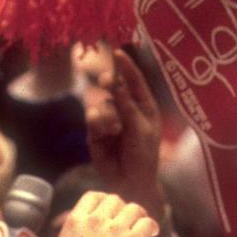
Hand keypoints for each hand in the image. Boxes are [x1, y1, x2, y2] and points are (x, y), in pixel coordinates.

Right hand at [50, 190, 158, 236]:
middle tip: (126, 219)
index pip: (92, 196)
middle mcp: (96, 220)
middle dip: (121, 208)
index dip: (103, 200)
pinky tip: (152, 233)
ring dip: (138, 215)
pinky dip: (151, 226)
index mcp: (76, 221)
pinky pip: (146, 223)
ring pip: (133, 208)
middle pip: (114, 200)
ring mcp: (115, 229)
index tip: (110, 208)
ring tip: (142, 223)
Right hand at [78, 48, 164, 218]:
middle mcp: (126, 108)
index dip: (126, 66)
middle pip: (113, 87)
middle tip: (105, 80)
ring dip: (108, 115)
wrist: (130, 183)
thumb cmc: (144, 156)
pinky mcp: (96, 131)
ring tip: (115, 131)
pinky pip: (92, 117)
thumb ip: (127, 105)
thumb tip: (116, 81)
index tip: (118, 53)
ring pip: (102, 103)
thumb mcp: (141, 129)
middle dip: (109, 82)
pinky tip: (105, 134)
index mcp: (144, 106)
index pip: (135, 81)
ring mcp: (110, 118)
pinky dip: (98, 123)